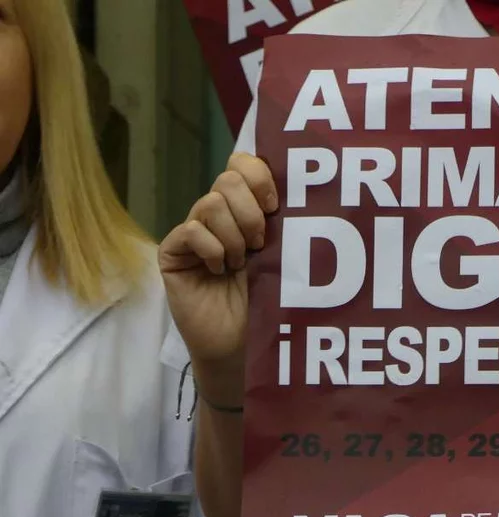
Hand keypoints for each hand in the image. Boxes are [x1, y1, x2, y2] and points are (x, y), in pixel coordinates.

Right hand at [159, 153, 276, 400]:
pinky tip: (219, 271)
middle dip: (250, 211)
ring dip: (233, 235)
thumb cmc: (269, 303)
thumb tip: (299, 189)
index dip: (260, 176)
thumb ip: (285, 223)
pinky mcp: (174, 252)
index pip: (244, 165)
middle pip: (228, 179)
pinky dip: (212, 249)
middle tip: (260, 244)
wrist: (244, 345)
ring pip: (210, 203)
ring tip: (240, 264)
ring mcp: (195, 232)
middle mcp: (220, 215)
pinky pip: (191, 230)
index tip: (275, 205)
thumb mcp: (285, 256)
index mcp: (248, 209)